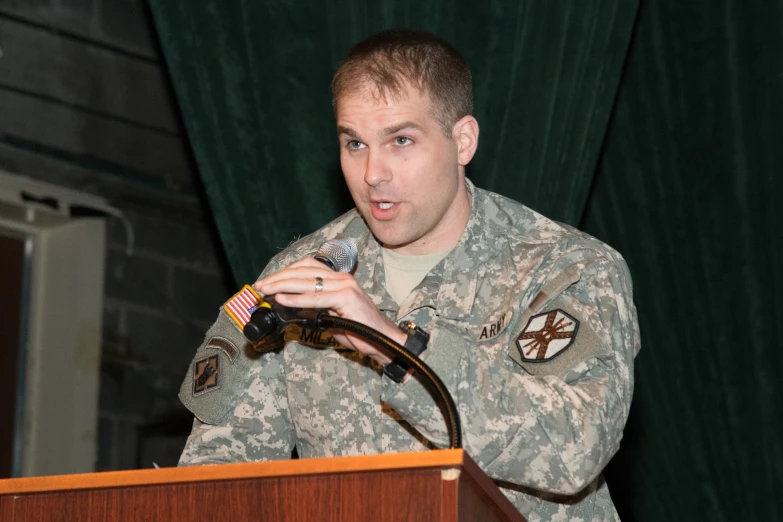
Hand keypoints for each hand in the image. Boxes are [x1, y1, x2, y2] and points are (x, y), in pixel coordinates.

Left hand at [254, 257, 405, 364]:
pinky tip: (281, 299)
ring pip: (307, 281)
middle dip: (278, 277)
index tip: (268, 281)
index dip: (286, 271)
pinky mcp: (346, 299)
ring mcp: (345, 287)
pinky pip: (316, 298)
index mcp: (339, 278)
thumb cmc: (359, 330)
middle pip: (304, 271)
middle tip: (260, 285)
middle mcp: (342, 278)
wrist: (383, 340)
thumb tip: (290, 306)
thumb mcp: (332, 315)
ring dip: (282, 285)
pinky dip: (296, 298)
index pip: (308, 266)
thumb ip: (315, 307)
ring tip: (265, 290)